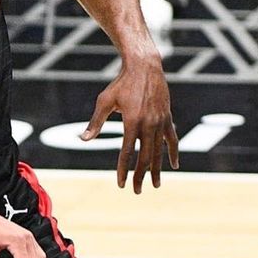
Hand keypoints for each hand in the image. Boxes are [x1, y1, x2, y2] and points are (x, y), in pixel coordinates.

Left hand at [80, 57, 178, 191]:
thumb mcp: (104, 101)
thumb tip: (82, 139)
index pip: (126, 153)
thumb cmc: (120, 83)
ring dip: (157, 170)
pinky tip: (175, 166)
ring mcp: (160, 122)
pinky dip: (173, 153)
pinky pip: (172, 139)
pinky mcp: (167, 118)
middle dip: (140, 176)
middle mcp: (148, 124)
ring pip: (159, 152)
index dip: (123, 170)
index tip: (120, 184)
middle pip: (145, 157)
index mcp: (132, 122)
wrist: (144, 66)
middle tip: (136, 191)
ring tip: (155, 185)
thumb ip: (95, 122)